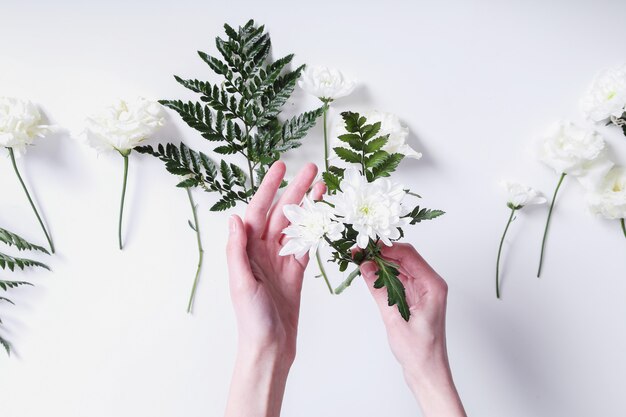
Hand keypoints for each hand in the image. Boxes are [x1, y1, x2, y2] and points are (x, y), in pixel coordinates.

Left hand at [224, 161, 323, 416]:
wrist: (270, 347)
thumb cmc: (251, 319)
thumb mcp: (240, 283)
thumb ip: (237, 250)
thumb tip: (235, 218)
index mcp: (247, 250)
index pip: (258, 211)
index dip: (269, 188)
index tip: (280, 167)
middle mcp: (262, 251)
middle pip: (280, 213)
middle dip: (295, 190)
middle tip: (311, 169)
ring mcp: (280, 260)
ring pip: (295, 226)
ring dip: (307, 207)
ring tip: (323, 187)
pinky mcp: (295, 272)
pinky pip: (305, 246)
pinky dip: (315, 231)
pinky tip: (324, 217)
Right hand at [360, 243, 465, 416]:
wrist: (427, 372)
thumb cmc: (420, 351)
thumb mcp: (394, 319)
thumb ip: (379, 290)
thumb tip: (365, 266)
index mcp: (433, 285)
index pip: (408, 254)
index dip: (385, 247)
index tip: (365, 246)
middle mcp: (430, 284)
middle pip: (403, 257)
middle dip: (380, 252)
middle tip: (358, 251)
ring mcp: (422, 290)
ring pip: (399, 266)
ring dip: (380, 263)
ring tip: (359, 260)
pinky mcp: (414, 297)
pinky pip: (397, 279)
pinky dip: (383, 275)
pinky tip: (369, 274)